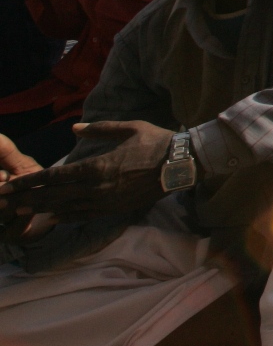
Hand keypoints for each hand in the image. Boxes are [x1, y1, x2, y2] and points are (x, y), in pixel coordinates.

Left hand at [0, 121, 173, 220]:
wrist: (182, 164)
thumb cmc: (156, 141)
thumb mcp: (128, 128)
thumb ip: (99, 129)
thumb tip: (74, 129)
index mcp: (96, 166)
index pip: (53, 176)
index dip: (28, 181)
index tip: (9, 185)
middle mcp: (96, 187)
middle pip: (53, 196)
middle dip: (25, 199)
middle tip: (4, 203)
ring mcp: (105, 201)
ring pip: (65, 208)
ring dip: (40, 209)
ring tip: (19, 212)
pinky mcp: (115, 209)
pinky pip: (84, 215)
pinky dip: (65, 217)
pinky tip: (52, 217)